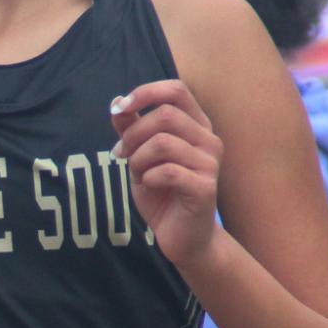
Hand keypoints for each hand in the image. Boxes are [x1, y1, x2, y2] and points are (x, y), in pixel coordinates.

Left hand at [110, 80, 222, 267]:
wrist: (182, 237)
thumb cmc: (163, 193)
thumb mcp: (141, 156)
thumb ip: (132, 128)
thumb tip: (117, 102)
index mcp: (196, 126)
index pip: (176, 90)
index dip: (145, 93)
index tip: (120, 109)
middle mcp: (209, 140)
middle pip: (165, 116)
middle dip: (134, 134)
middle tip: (122, 154)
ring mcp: (210, 163)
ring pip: (163, 143)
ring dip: (139, 159)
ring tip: (138, 174)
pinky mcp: (205, 187)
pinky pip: (167, 171)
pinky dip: (148, 178)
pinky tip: (149, 186)